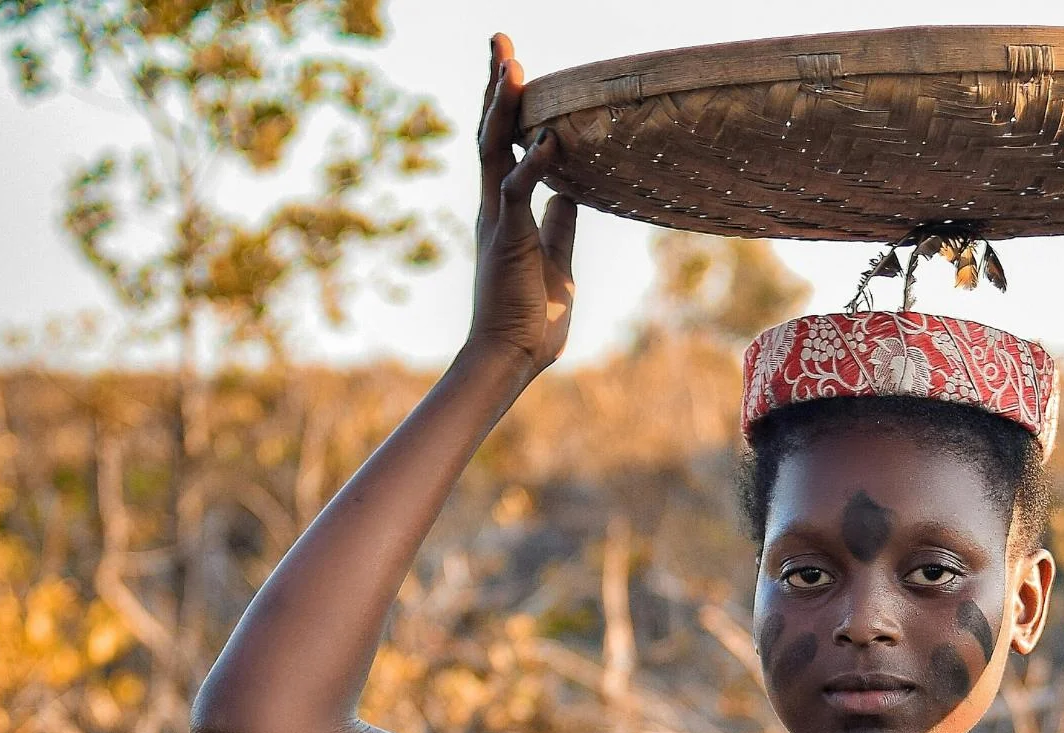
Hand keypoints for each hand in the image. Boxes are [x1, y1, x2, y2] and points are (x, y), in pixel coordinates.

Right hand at [467, 33, 576, 378]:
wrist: (510, 358)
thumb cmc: (532, 318)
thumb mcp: (556, 259)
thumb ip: (559, 224)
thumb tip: (571, 194)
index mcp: (507, 211)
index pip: (506, 146)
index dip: (510, 107)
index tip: (517, 70)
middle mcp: (495, 207)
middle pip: (492, 133)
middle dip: (498, 87)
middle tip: (501, 42)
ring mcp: (497, 221)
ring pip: (494, 150)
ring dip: (504, 107)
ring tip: (514, 64)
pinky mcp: (507, 240)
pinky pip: (518, 191)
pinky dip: (535, 163)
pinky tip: (550, 136)